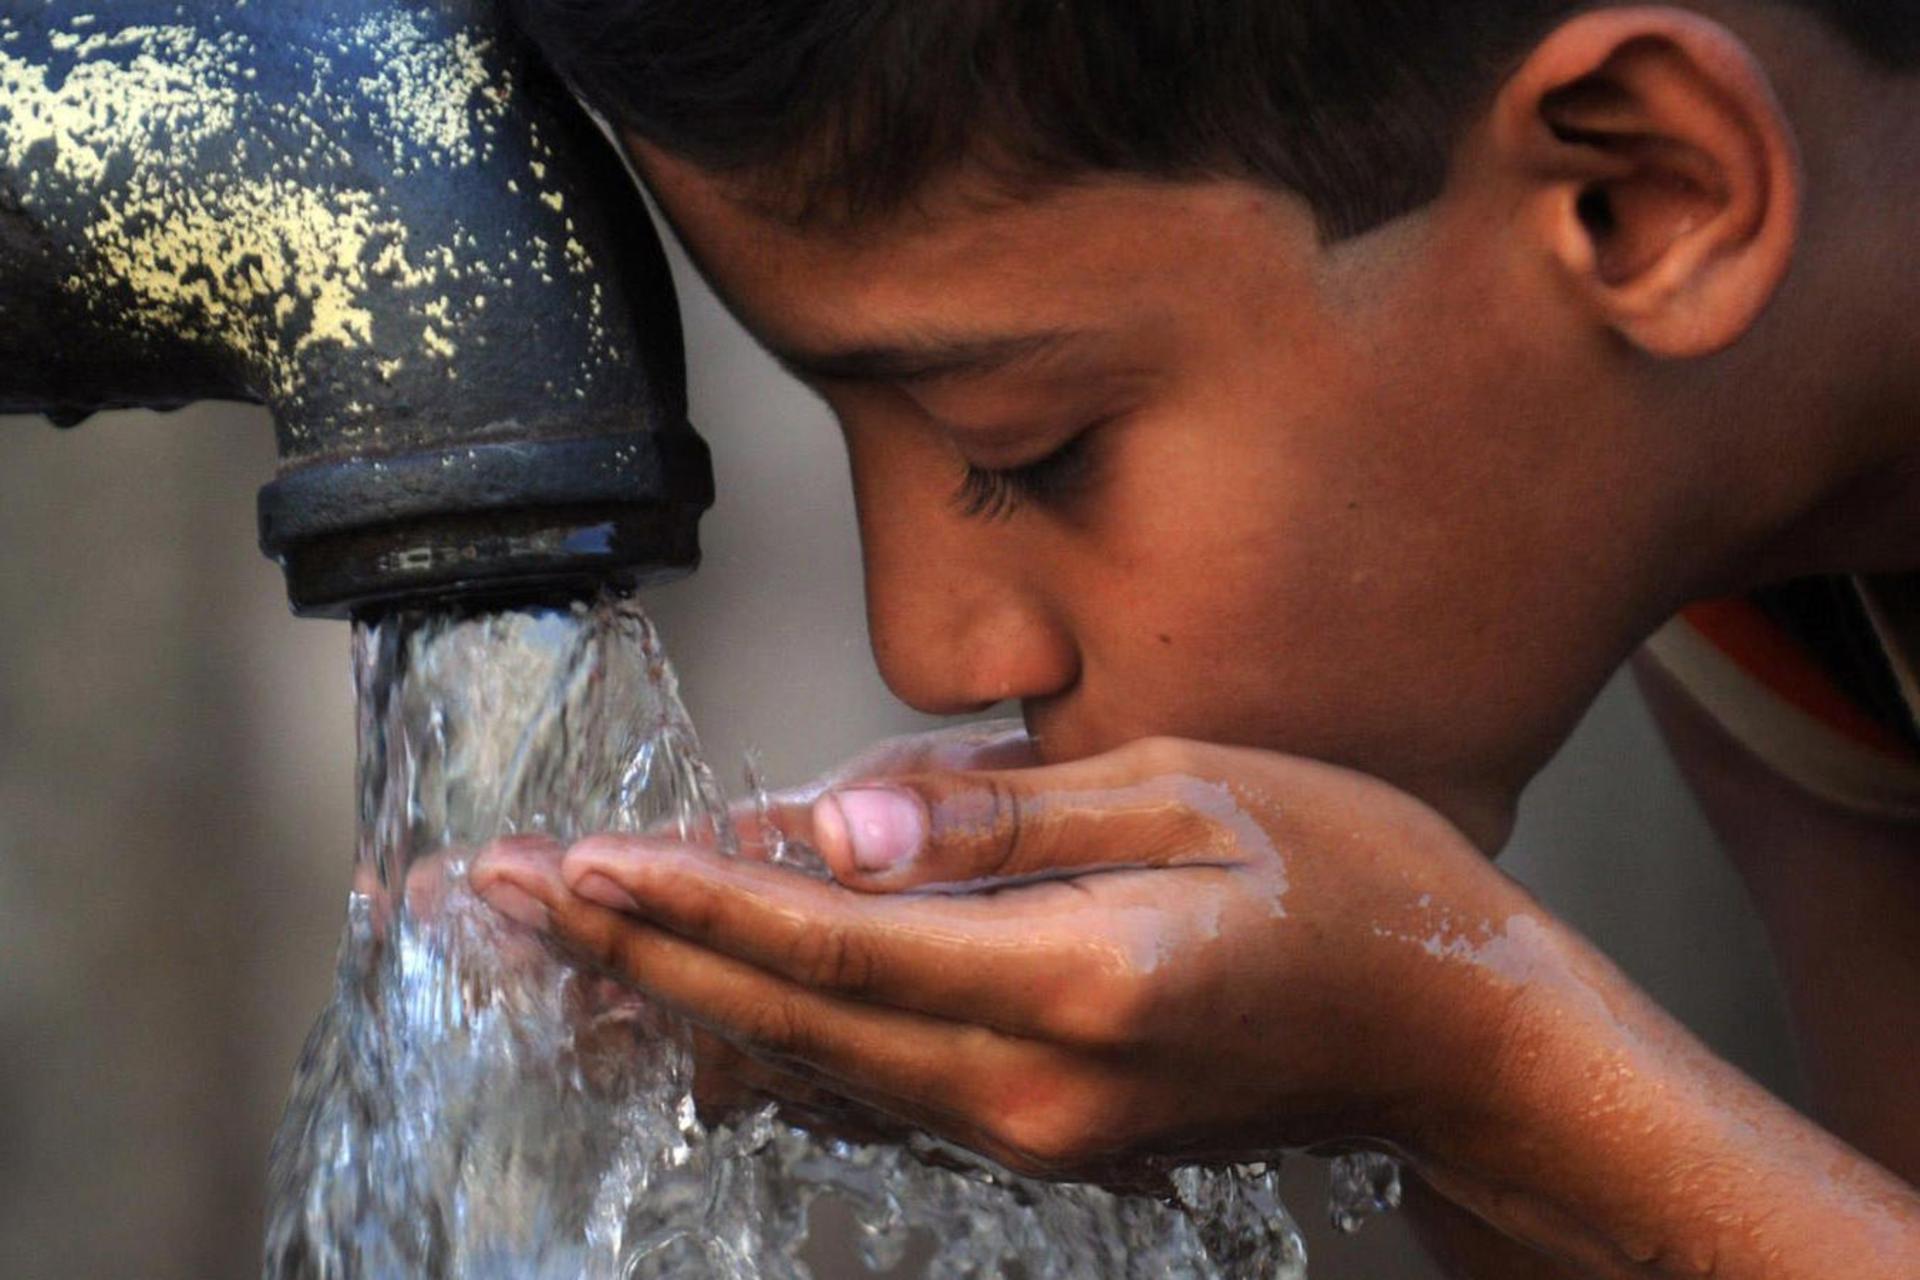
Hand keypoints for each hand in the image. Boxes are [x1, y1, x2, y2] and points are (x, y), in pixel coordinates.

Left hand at [472, 733, 1538, 1180]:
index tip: (577, 865)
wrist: (1457, 1038)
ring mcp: (1037, 1131)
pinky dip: (766, 1051)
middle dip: (634, 956)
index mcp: (1079, 978)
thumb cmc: (1356, 885)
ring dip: (676, 1007)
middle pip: (787, 1020)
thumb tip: (843, 827)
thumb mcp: (1191, 791)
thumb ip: (1000, 817)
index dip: (692, 902)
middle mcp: (1036, 1083)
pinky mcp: (1043, 1136)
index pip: (833, 940)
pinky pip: (869, 1093)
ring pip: (809, 1070)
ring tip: (556, 956)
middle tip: (503, 904)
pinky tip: (691, 1026)